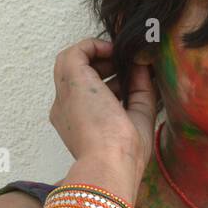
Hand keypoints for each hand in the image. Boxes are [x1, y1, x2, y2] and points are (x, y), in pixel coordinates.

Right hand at [48, 38, 157, 177]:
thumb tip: (143, 66)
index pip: (89, 96)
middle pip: (79, 78)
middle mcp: (65, 108)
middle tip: (131, 67)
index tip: (133, 80)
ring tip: (122, 57)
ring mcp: (64, 94)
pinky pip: (75, 52)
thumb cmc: (123, 153)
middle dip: (105, 67)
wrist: (109, 162)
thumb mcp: (138, 118)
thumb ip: (140, 90)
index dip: (110, 82)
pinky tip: (115, 52)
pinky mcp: (70, 79)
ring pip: (72, 63)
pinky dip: (95, 45)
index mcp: (77, 124)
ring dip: (97, 54)